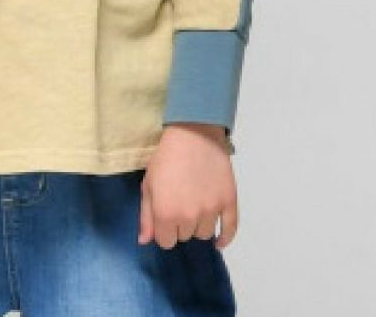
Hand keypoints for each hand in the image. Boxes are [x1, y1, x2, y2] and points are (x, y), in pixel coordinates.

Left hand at [138, 123, 237, 250]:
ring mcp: (211, 210)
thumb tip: (145, 241)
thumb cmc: (166, 157)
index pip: (166, 242)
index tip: (166, 216)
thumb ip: (146, 215)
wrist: (193, 134)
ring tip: (196, 205)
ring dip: (199, 224)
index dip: (164, 230)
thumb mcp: (148, 183)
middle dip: (181, 224)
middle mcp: (189, 217)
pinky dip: (224, 238)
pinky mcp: (228, 202)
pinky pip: (230, 230)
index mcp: (166, 214)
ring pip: (204, 234)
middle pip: (185, 237)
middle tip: (180, 202)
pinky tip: (218, 240)